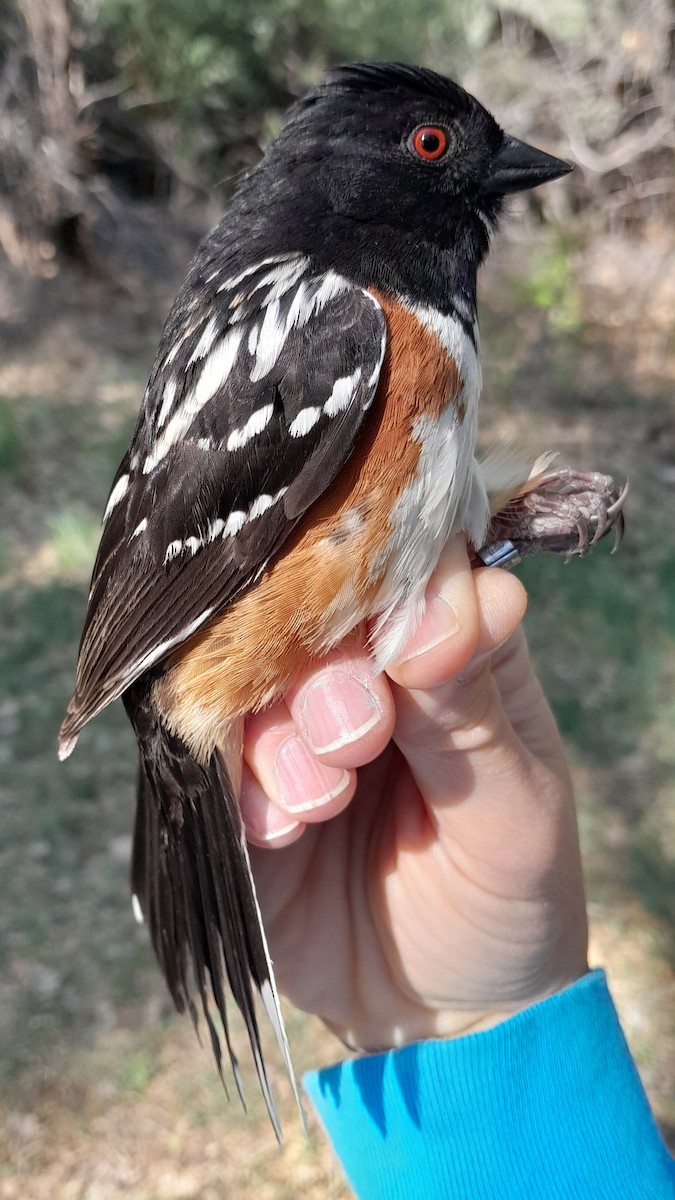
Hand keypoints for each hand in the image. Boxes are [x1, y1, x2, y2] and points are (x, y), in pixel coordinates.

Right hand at [240, 539, 588, 1051]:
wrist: (442, 1013)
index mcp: (451, 649)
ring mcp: (297, 725)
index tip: (406, 653)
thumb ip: (474, 708)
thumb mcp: (515, 809)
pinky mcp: (243, 788)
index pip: (411, 566)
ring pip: (250, 677)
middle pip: (312, 613)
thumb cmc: (507, 895)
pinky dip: (238, 786)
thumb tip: (456, 598)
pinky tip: (280, 830)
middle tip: (358, 739)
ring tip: (323, 802)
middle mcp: (367, 671)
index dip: (396, 589)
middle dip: (328, 675)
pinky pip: (210, 756)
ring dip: (281, 736)